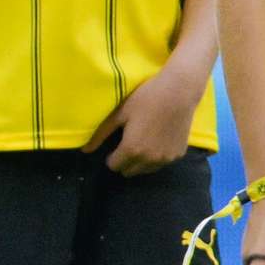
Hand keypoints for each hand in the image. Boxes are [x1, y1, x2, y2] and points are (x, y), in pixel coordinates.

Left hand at [84, 65, 202, 176]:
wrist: (179, 93)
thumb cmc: (144, 100)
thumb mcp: (118, 114)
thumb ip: (100, 135)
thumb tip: (85, 151)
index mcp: (132, 150)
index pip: (114, 166)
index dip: (111, 157)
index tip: (114, 145)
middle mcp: (149, 159)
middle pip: (129, 171)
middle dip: (124, 161)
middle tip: (127, 143)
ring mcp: (166, 159)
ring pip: (145, 170)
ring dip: (140, 162)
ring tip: (142, 141)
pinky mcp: (178, 155)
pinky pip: (161, 163)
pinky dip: (156, 157)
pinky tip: (156, 140)